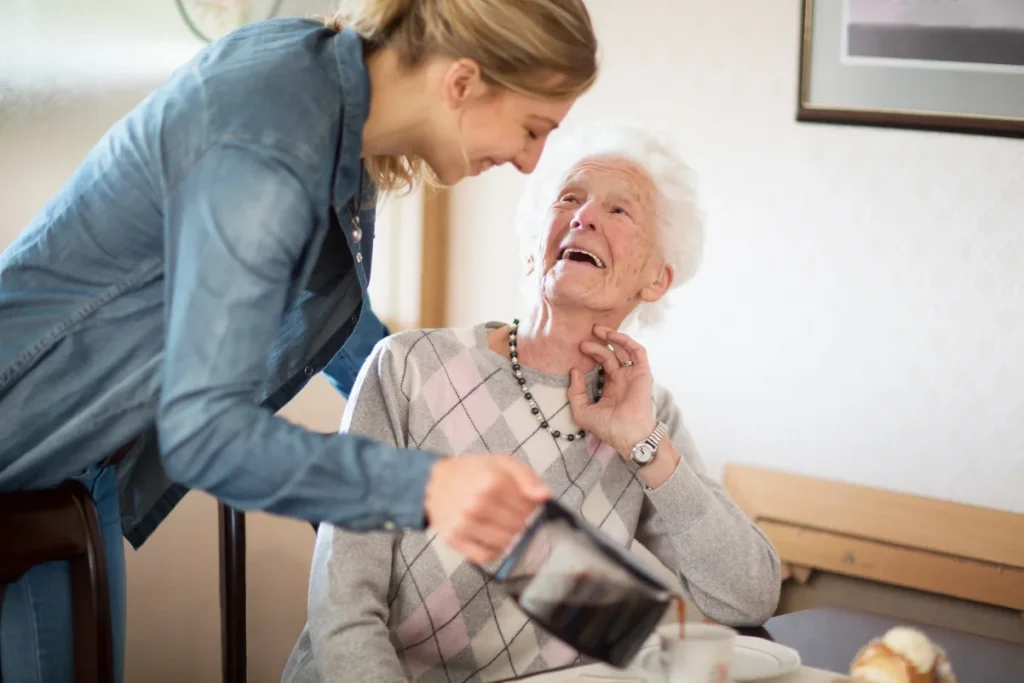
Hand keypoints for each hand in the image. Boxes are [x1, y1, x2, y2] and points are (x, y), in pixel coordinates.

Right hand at [424, 454, 549, 564]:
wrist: (435, 482)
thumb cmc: (473, 472)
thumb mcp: (502, 463)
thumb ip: (527, 478)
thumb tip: (545, 496)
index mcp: (492, 482)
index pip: (528, 508)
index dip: (530, 506)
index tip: (521, 501)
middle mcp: (477, 504)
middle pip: (518, 526)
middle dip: (519, 520)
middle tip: (509, 512)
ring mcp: (464, 524)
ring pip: (505, 543)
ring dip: (508, 536)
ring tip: (500, 524)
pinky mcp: (454, 540)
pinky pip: (486, 557)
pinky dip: (494, 551)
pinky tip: (492, 539)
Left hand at [568, 325, 656, 457]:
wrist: (627, 434)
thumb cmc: (607, 427)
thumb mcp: (582, 411)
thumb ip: (575, 392)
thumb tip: (574, 371)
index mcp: (610, 388)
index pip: (601, 365)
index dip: (590, 355)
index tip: (577, 350)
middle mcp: (622, 379)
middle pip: (610, 355)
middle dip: (597, 345)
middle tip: (582, 340)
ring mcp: (632, 375)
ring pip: (623, 349)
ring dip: (611, 337)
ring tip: (596, 330)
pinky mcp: (642, 373)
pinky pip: (638, 352)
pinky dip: (627, 341)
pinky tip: (613, 336)